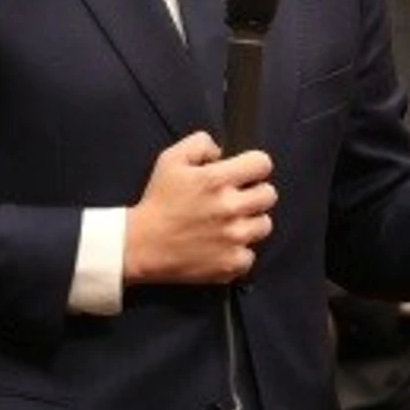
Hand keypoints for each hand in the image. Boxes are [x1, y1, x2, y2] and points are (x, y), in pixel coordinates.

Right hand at [124, 131, 275, 285]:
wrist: (140, 246)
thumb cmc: (157, 201)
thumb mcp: (170, 159)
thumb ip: (200, 144)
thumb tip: (222, 153)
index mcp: (217, 180)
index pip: (262, 164)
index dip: (254, 166)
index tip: (243, 174)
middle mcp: (230, 208)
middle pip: (269, 195)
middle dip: (254, 193)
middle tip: (234, 200)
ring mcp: (233, 238)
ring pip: (265, 225)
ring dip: (250, 222)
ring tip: (228, 224)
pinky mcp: (231, 264)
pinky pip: (251, 255)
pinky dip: (238, 252)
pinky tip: (221, 246)